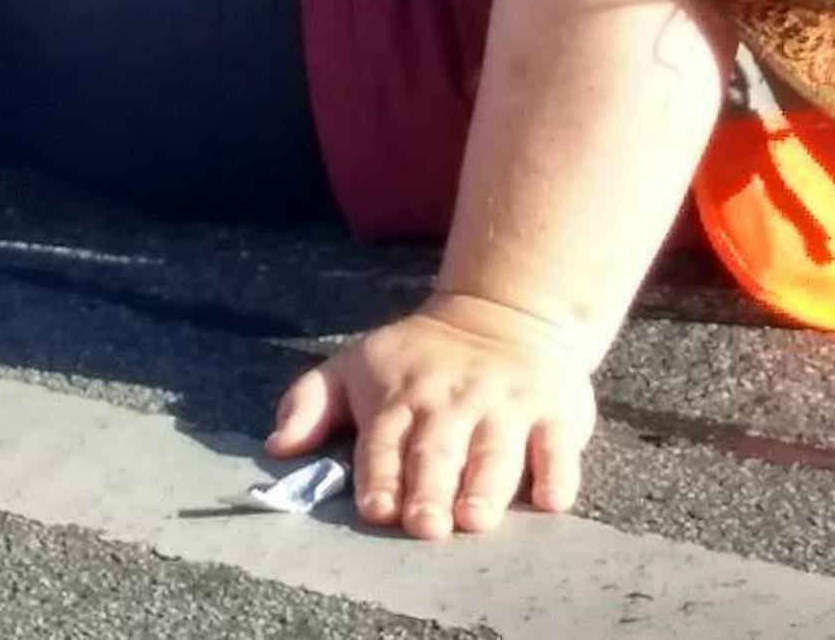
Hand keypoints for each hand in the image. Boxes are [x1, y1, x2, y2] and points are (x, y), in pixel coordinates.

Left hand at [266, 293, 596, 540]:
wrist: (506, 311)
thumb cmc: (420, 358)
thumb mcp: (358, 364)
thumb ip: (311, 401)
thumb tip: (276, 445)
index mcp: (400, 397)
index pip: (384, 442)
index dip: (379, 475)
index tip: (376, 507)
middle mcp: (452, 402)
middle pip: (438, 451)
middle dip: (429, 487)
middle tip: (425, 524)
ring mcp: (506, 406)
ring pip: (495, 451)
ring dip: (485, 484)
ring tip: (474, 517)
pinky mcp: (555, 412)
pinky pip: (558, 446)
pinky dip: (557, 471)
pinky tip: (552, 497)